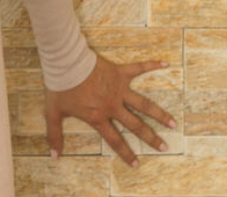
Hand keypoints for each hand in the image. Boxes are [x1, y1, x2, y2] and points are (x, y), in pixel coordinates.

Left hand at [43, 54, 175, 167]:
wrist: (66, 63)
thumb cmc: (60, 87)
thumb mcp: (53, 113)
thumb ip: (55, 135)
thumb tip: (54, 155)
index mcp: (99, 117)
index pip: (115, 140)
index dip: (126, 153)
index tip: (136, 164)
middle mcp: (113, 106)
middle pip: (136, 125)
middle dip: (150, 138)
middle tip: (164, 146)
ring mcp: (119, 89)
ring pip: (144, 104)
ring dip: (159, 114)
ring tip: (173, 123)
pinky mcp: (120, 72)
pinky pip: (139, 68)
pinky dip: (152, 65)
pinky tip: (166, 63)